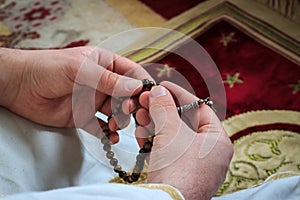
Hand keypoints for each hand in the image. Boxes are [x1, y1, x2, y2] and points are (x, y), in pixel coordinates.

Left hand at [0, 47, 151, 140]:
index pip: (132, 74)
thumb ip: (108, 80)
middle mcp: (103, 83)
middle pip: (128, 96)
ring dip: (120, 121)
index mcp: (105, 64)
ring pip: (117, 113)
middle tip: (130, 113)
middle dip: (132, 107)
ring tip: (114, 125)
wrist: (19, 86)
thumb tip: (136, 87)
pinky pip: (102, 127)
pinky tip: (111, 137)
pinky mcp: (84, 117)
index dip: (142, 86)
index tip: (149, 99)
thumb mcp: (80, 70)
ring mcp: (94, 101)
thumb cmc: (47, 68)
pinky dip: (109, 134)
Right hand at [135, 82, 232, 199]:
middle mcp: (209, 153)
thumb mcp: (170, 131)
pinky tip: (142, 136)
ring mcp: (194, 165)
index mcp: (217, 141)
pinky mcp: (179, 173)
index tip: (162, 86)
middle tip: (145, 101)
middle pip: (184, 121)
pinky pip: (169, 151)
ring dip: (155, 124)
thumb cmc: (176, 168)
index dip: (179, 94)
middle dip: (162, 110)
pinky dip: (155, 141)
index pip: (200, 108)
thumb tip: (159, 91)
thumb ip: (164, 107)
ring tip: (139, 116)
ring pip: (174, 136)